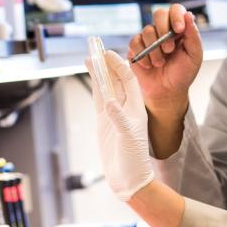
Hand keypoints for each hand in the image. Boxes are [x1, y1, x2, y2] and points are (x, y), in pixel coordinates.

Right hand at [86, 51, 153, 200]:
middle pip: (116, 79)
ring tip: (89, 56)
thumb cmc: (133, 160)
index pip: (129, 79)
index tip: (108, 54)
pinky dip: (94, 86)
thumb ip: (119, 119)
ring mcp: (113, 113)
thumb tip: (109, 102)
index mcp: (136, 107)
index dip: (119, 65)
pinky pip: (98, 99)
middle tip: (96, 47)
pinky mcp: (104, 121)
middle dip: (107, 63)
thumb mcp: (128, 137)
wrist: (129, 178)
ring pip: (105, 87)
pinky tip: (91, 75)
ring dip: (99, 72)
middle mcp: (126, 107)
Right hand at [128, 4, 201, 112]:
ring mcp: (148, 38)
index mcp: (179, 29)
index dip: (176, 16)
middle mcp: (163, 30)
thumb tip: (189, 14)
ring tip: (160, 63)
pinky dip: (143, 55)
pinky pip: (135, 42)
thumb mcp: (194, 56)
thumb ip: (193, 35)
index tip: (179, 30)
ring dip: (155, 50)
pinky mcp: (136, 47)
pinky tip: (149, 65)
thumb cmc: (182, 74)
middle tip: (169, 49)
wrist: (167, 92)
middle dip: (163, 30)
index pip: (176, 10)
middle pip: (158, 13)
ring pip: (147, 31)